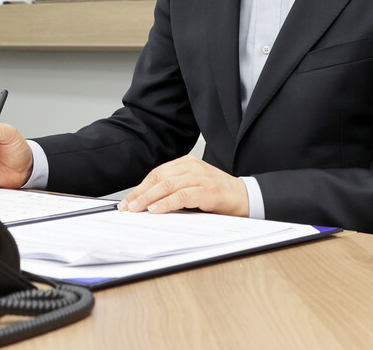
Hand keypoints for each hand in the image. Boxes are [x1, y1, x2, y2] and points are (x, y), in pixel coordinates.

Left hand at [117, 156, 248, 216]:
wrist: (245, 196)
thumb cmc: (218, 193)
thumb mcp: (193, 185)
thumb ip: (175, 188)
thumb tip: (148, 202)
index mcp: (187, 163)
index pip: (157, 173)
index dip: (140, 187)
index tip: (128, 200)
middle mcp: (192, 166)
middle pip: (159, 178)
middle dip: (140, 193)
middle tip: (127, 206)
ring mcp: (200, 177)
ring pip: (167, 185)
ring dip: (149, 198)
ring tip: (137, 208)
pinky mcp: (207, 190)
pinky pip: (182, 196)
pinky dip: (167, 203)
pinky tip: (156, 209)